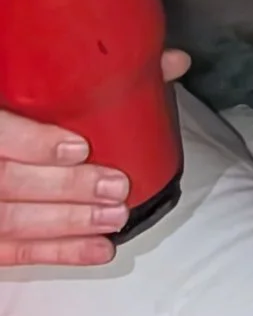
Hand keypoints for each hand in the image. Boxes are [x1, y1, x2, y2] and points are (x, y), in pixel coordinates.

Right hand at [0, 53, 186, 267]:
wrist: (4, 150)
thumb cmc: (22, 112)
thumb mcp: (30, 86)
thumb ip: (88, 77)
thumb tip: (172, 62)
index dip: (35, 143)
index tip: (80, 147)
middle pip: (8, 181)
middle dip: (66, 188)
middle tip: (115, 188)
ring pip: (10, 220)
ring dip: (67, 224)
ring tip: (115, 218)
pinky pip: (12, 252)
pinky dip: (58, 253)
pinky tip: (99, 250)